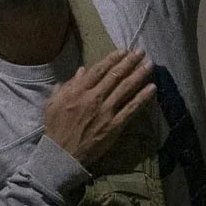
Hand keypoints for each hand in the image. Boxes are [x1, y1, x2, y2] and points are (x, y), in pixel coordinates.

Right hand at [43, 49, 155, 170]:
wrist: (62, 154)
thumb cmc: (56, 127)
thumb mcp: (53, 102)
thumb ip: (68, 85)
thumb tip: (82, 70)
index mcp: (78, 90)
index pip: (99, 69)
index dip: (113, 58)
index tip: (124, 51)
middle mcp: (94, 97)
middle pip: (115, 76)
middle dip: (130, 62)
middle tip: (141, 52)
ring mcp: (105, 111)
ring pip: (125, 89)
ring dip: (139, 75)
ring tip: (149, 64)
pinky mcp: (114, 125)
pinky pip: (131, 109)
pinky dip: (142, 98)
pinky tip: (152, 88)